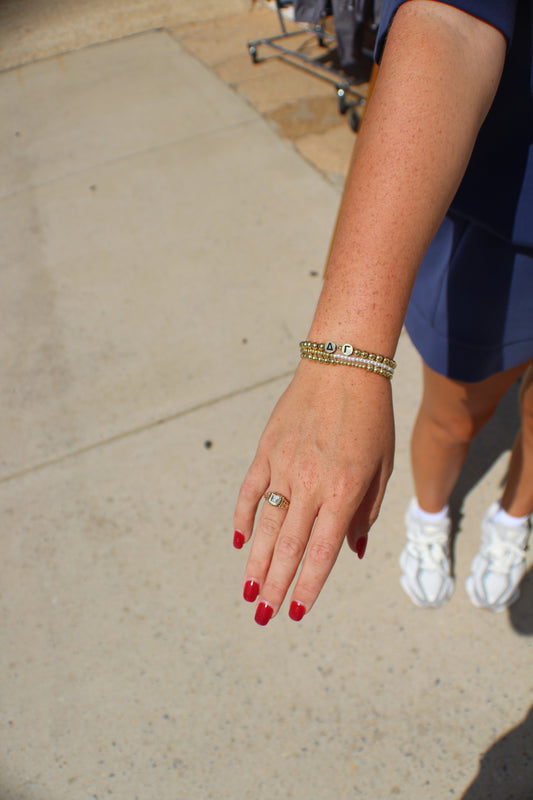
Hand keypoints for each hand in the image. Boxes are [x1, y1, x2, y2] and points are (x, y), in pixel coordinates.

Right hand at [233, 358, 394, 624]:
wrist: (343, 368)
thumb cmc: (372, 419)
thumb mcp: (382, 467)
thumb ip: (366, 512)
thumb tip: (351, 551)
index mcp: (343, 491)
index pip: (322, 552)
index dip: (308, 587)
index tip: (296, 613)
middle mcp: (310, 483)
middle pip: (288, 546)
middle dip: (274, 585)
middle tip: (262, 616)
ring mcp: (283, 466)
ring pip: (265, 525)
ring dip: (255, 562)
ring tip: (247, 592)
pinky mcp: (266, 449)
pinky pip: (250, 490)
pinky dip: (243, 517)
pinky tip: (239, 541)